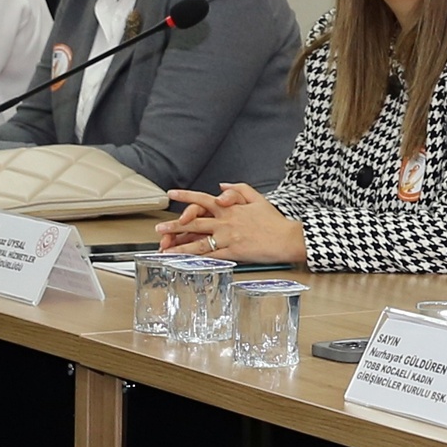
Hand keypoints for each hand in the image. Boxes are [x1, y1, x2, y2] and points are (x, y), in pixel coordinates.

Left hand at [157, 183, 305, 265]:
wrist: (286, 238)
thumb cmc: (274, 221)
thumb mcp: (258, 198)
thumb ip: (239, 189)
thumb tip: (222, 185)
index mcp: (230, 208)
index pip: (203, 199)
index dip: (186, 196)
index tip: (171, 194)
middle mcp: (226, 222)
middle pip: (195, 222)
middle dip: (174, 225)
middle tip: (159, 227)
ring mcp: (228, 238)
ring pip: (198, 241)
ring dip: (179, 245)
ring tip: (164, 247)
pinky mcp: (232, 252)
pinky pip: (210, 256)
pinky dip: (196, 259)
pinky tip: (185, 261)